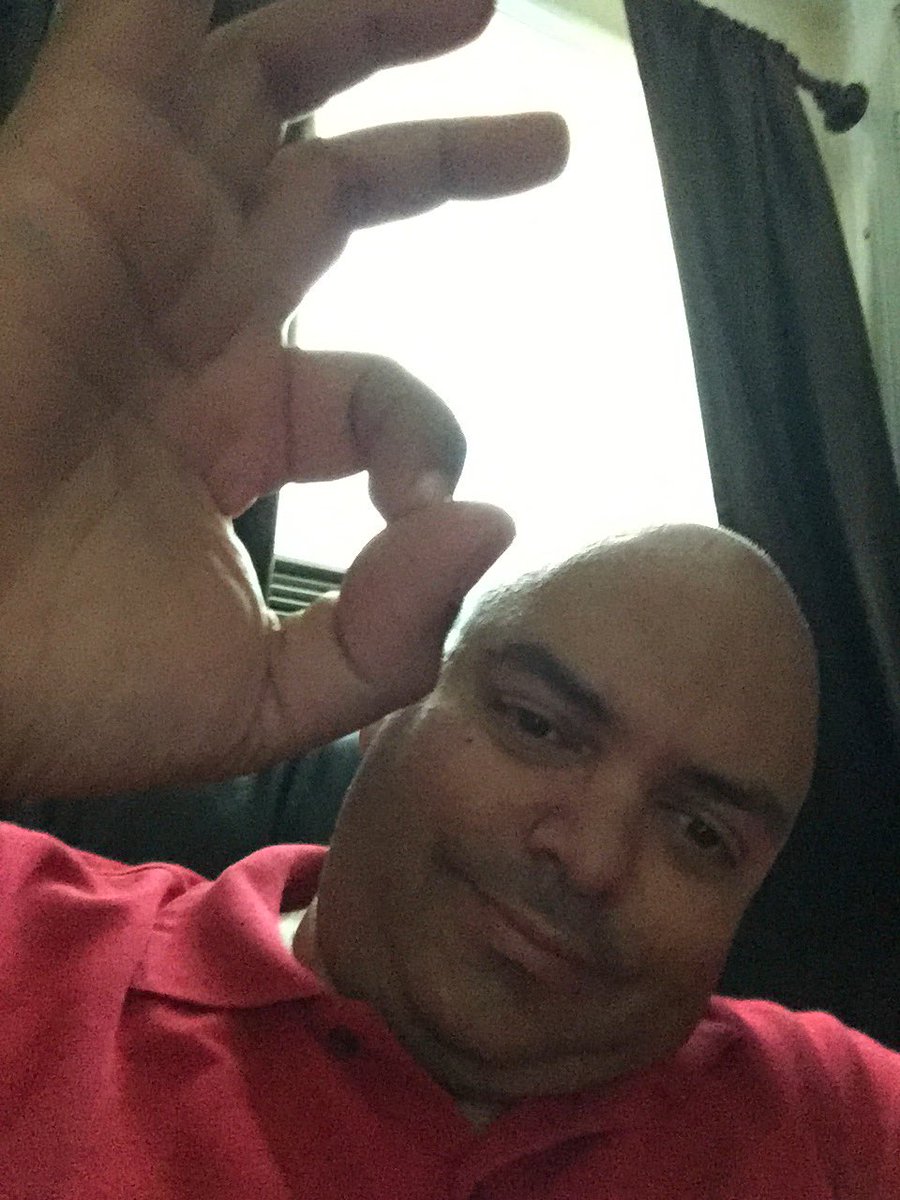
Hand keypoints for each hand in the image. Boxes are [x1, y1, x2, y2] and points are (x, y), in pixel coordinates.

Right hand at [0, 0, 567, 801]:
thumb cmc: (64, 685)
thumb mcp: (260, 693)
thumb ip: (386, 632)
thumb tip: (489, 525)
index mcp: (231, 428)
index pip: (369, 387)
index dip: (424, 424)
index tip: (427, 497)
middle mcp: (186, 320)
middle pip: (331, 197)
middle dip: (440, 160)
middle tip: (549, 142)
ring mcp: (128, 236)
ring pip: (255, 86)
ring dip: (362, 31)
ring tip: (472, 0)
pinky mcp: (65, 172)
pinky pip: (133, 30)